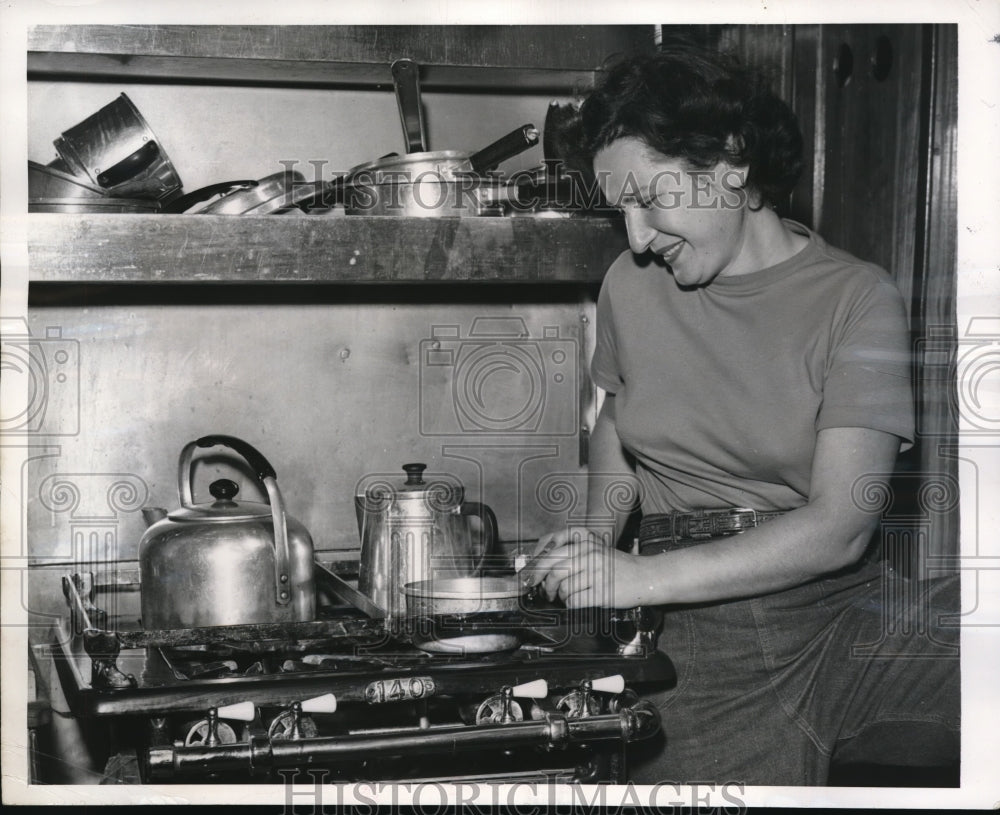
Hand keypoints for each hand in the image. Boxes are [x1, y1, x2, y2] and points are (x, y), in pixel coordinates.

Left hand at [526, 526, 651, 607]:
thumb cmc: (618, 566)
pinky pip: (574, 601)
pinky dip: (571, 605)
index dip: (535, 565)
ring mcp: (596, 572)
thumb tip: (541, 566)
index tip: (527, 576)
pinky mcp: (601, 592)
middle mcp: (589, 553)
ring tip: (565, 596)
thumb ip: (571, 552)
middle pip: (553, 569)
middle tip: (541, 590)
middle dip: (542, 583)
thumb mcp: (595, 549)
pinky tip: (577, 602)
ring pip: (562, 587)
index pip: (550, 550)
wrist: (645, 577)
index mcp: (585, 541)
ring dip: (560, 596)